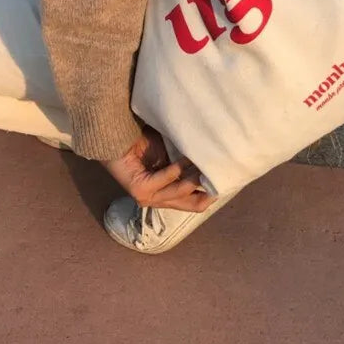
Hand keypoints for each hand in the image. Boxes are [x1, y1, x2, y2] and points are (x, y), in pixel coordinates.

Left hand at [101, 127, 215, 212]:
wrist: (116, 138)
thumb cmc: (143, 144)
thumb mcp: (172, 154)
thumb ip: (188, 161)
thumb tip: (212, 156)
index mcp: (169, 194)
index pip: (198, 202)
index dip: (213, 193)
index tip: (227, 178)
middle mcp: (160, 200)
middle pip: (194, 204)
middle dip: (208, 189)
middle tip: (221, 173)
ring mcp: (149, 198)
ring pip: (180, 193)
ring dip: (193, 178)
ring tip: (203, 163)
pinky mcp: (139, 190)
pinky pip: (163, 182)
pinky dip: (174, 171)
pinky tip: (182, 160)